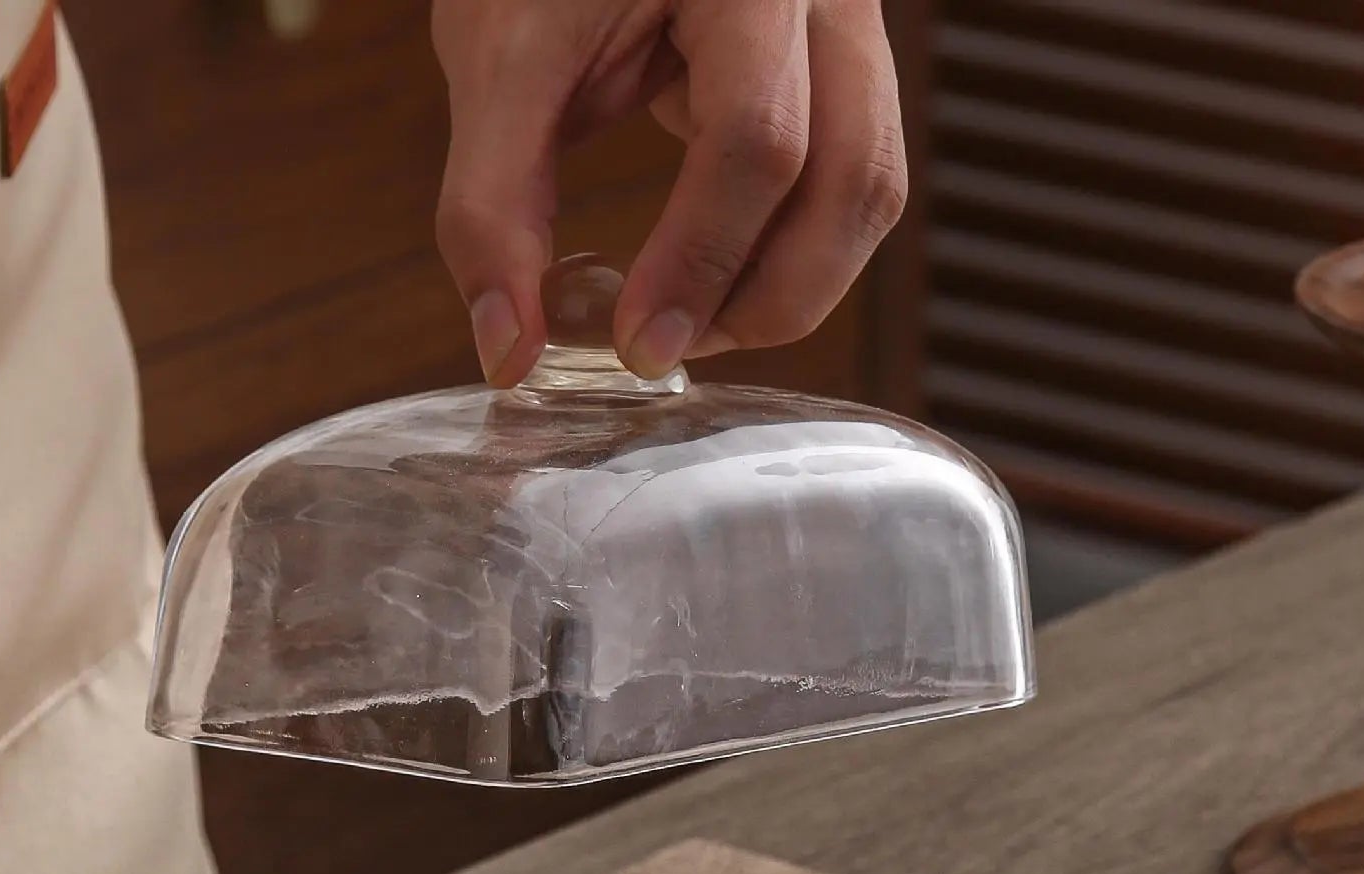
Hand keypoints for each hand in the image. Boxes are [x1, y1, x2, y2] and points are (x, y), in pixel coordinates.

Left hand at [431, 0, 905, 383]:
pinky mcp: (842, 63)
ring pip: (872, 190)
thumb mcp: (495, 60)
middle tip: (667, 348)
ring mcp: (849, 22)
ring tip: (697, 323)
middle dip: (765, 295)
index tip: (637, 341)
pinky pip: (853, 176)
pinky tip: (720, 274)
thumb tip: (511, 351)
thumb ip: (491, 207)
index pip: (757, 138)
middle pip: (850, 176)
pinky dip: (796, 248)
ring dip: (794, 286)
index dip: (700, 259)